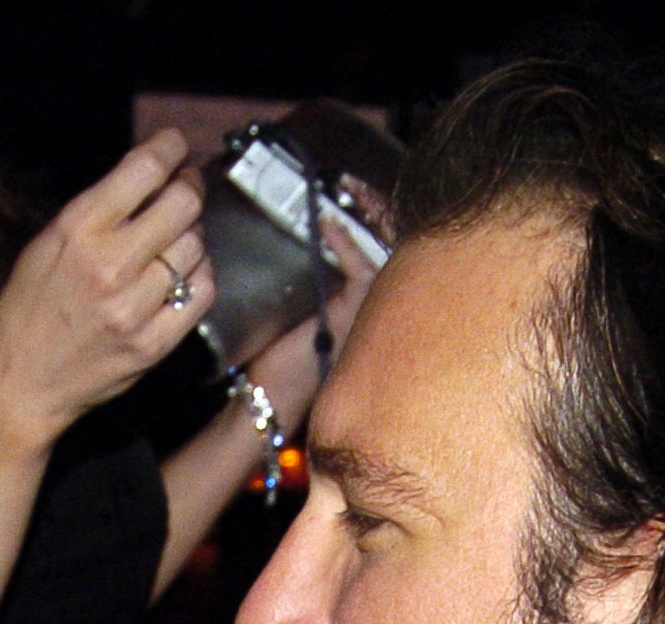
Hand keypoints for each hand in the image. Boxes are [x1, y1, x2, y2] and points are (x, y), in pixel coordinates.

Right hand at [0, 129, 208, 446]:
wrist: (22, 382)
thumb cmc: (31, 308)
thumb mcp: (47, 243)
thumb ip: (97, 209)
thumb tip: (148, 177)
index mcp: (78, 229)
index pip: (146, 169)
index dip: (171, 148)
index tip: (177, 147)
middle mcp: (109, 264)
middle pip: (184, 203)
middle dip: (190, 186)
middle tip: (186, 187)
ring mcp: (134, 307)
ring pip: (196, 246)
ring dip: (193, 234)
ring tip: (177, 237)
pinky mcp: (153, 343)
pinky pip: (202, 292)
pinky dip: (200, 274)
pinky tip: (185, 273)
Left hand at [238, 186, 382, 430]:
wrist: (270, 398)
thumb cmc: (279, 360)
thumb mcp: (299, 309)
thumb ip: (315, 279)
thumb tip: (308, 236)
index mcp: (367, 306)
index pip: (382, 251)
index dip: (374, 219)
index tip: (353, 193)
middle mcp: (377, 309)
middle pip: (394, 247)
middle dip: (379, 210)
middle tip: (355, 184)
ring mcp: (371, 314)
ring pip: (384, 253)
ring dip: (369, 217)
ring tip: (349, 190)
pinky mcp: (355, 318)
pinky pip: (360, 269)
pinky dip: (344, 244)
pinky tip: (326, 225)